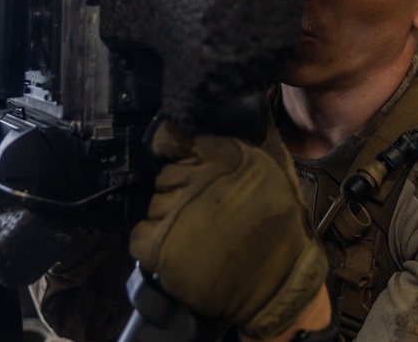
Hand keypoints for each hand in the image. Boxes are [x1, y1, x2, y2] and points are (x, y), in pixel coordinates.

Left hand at [129, 122, 327, 339]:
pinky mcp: (161, 246)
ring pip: (155, 204)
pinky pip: (139, 234)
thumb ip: (225, 152)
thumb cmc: (275, 229)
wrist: (278, 283)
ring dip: (170, 217)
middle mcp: (197, 179)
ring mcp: (176, 213)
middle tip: (203, 210)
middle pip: (165, 176)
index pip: (176, 139)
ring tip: (196, 234)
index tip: (183, 163)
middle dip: (179, 190)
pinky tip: (177, 248)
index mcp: (225, 156)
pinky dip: (152, 241)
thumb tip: (185, 135)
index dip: (178, 153)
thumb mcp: (263, 173)